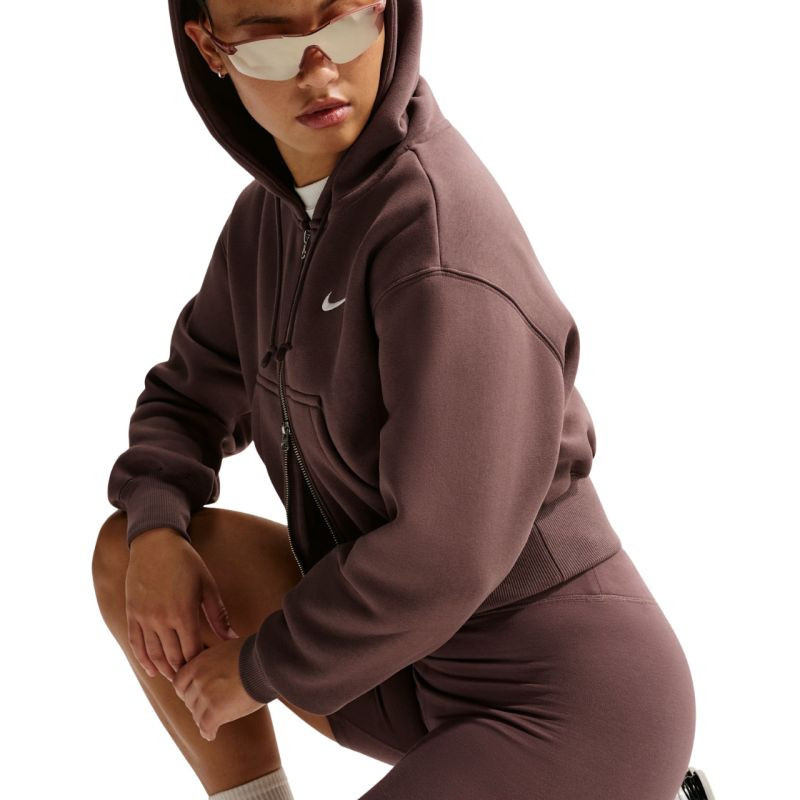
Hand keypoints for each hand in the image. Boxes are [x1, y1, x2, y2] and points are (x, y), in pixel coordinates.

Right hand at [125, 528, 238, 681]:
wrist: (154, 544)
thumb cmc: (186, 562)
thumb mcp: (207, 585)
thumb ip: (218, 615)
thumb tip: (233, 638)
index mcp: (183, 613)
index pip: (192, 651)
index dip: (200, 664)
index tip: (208, 670)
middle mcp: (161, 619)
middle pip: (172, 657)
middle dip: (183, 672)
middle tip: (193, 681)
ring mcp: (144, 618)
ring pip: (153, 654)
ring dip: (164, 669)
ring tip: (175, 678)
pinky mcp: (131, 614)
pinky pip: (136, 644)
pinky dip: (143, 660)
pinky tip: (152, 669)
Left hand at [172, 636, 264, 740]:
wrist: (267, 661)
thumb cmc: (255, 652)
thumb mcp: (227, 648)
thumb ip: (215, 661)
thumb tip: (219, 668)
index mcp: (199, 662)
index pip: (179, 682)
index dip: (186, 690)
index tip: (195, 694)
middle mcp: (198, 679)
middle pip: (188, 700)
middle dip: (197, 705)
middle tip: (207, 709)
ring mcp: (206, 696)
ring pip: (197, 715)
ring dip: (204, 719)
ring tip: (212, 723)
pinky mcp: (215, 711)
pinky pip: (205, 727)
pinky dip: (208, 732)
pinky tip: (212, 734)